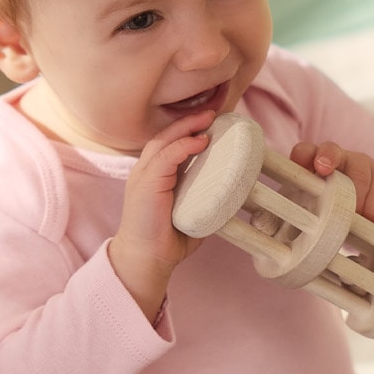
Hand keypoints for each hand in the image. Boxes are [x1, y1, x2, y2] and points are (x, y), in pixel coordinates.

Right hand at [108, 110, 214, 318]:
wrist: (146, 260)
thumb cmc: (166, 240)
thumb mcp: (190, 213)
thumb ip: (204, 200)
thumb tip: (231, 194)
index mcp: (154, 176)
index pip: (168, 144)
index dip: (187, 130)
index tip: (210, 122)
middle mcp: (145, 172)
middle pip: (165, 136)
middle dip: (189, 121)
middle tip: (213, 112)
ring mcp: (142, 177)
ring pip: (163, 141)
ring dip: (187, 127)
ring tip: (208, 118)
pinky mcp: (145, 185)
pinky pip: (164, 157)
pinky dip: (183, 146)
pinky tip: (200, 141)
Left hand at [289, 141, 373, 222]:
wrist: (373, 213)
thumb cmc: (333, 213)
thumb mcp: (315, 213)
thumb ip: (304, 216)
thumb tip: (285, 237)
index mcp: (314, 167)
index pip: (305, 153)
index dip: (302, 155)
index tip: (299, 162)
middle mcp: (337, 160)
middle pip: (331, 150)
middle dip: (327, 156)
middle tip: (323, 169)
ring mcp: (361, 166)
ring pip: (359, 171)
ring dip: (355, 195)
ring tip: (353, 216)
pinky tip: (371, 217)